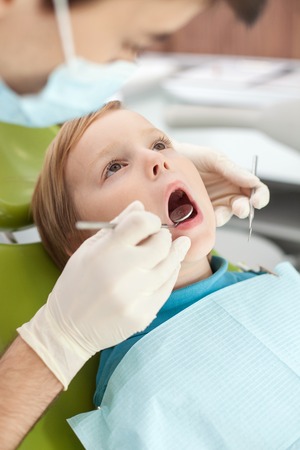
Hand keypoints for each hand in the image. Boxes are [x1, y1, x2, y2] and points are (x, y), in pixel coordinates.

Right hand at [17, 201, 189, 388]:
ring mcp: (133, 296)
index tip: (151, 223)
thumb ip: (116, 226)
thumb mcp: (88, 249)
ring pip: (169, 266)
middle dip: (164, 236)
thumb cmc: (77, 283)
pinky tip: (170, 267)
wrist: (67, 328)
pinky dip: (170, 275)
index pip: (141, 223)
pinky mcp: (142, 315)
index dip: (151, 219)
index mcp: (104, 252)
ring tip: (180, 245)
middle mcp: (120, 273)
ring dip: (175, 253)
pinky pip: (166, 288)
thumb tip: (140, 206)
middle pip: (161, 244)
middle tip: (162, 237)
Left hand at [174, 142, 269, 225]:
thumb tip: (253, 181)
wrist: (167, 161)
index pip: (257, 191)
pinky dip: (206, 220)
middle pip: (243, 207)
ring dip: (223, 217)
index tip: (257, 201)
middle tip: (239, 208)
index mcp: (237, 181)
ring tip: (216, 216)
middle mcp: (228, 195)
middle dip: (243, 209)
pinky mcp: (199, 214)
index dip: (261, 197)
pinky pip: (206, 221)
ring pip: (225, 216)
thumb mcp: (214, 159)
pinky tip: (200, 215)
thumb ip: (233, 170)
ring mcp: (214, 206)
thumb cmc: (193, 157)